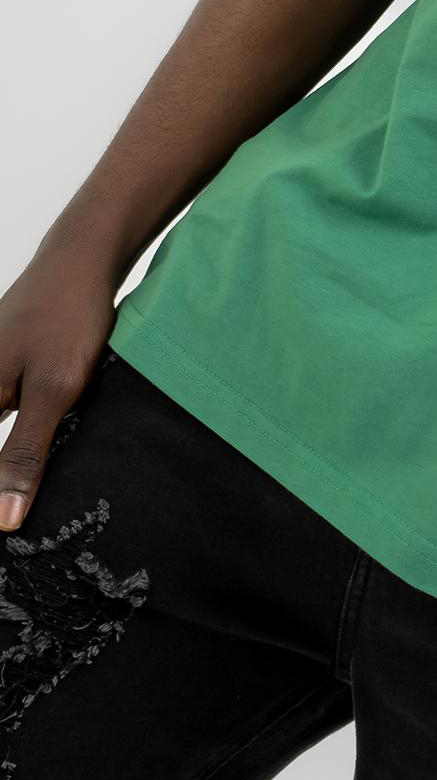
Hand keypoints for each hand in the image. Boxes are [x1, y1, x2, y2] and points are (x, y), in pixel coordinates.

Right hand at [0, 244, 121, 528]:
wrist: (85, 256)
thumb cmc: (68, 317)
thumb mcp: (53, 390)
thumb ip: (24, 452)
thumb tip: (3, 519)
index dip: (0, 489)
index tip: (12, 523)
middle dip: (7, 478)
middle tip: (23, 516)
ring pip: (0, 429)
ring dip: (14, 458)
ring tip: (30, 496)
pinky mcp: (8, 365)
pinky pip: (6, 409)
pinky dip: (24, 433)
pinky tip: (47, 447)